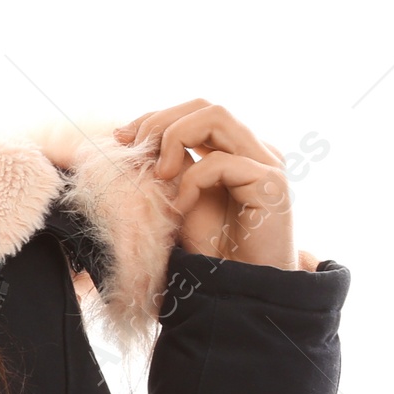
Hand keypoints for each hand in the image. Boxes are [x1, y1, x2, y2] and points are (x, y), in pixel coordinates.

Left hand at [113, 100, 297, 269]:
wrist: (238, 286)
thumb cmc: (210, 246)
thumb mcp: (178, 195)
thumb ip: (168, 164)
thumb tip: (130, 135)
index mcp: (235, 148)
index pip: (195, 112)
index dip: (155, 117)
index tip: (121, 137)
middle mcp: (255, 149)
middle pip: (205, 106)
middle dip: (160, 121)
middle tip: (134, 150)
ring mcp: (267, 163)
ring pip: (216, 116)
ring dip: (174, 138)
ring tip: (160, 174)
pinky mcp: (271, 184)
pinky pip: (220, 162)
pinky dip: (191, 181)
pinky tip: (182, 206)